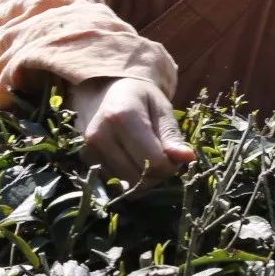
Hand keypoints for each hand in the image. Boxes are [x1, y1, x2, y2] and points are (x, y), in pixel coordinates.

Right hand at [70, 77, 195, 187]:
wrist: (104, 89)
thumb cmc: (139, 97)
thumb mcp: (160, 108)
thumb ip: (172, 135)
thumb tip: (188, 159)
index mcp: (123, 117)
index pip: (154, 161)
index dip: (170, 164)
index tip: (173, 153)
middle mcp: (101, 135)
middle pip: (140, 178)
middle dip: (157, 174)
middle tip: (162, 156)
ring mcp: (89, 149)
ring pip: (127, 185)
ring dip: (143, 179)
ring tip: (146, 157)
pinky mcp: (85, 160)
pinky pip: (114, 183)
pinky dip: (128, 178)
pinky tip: (131, 159)